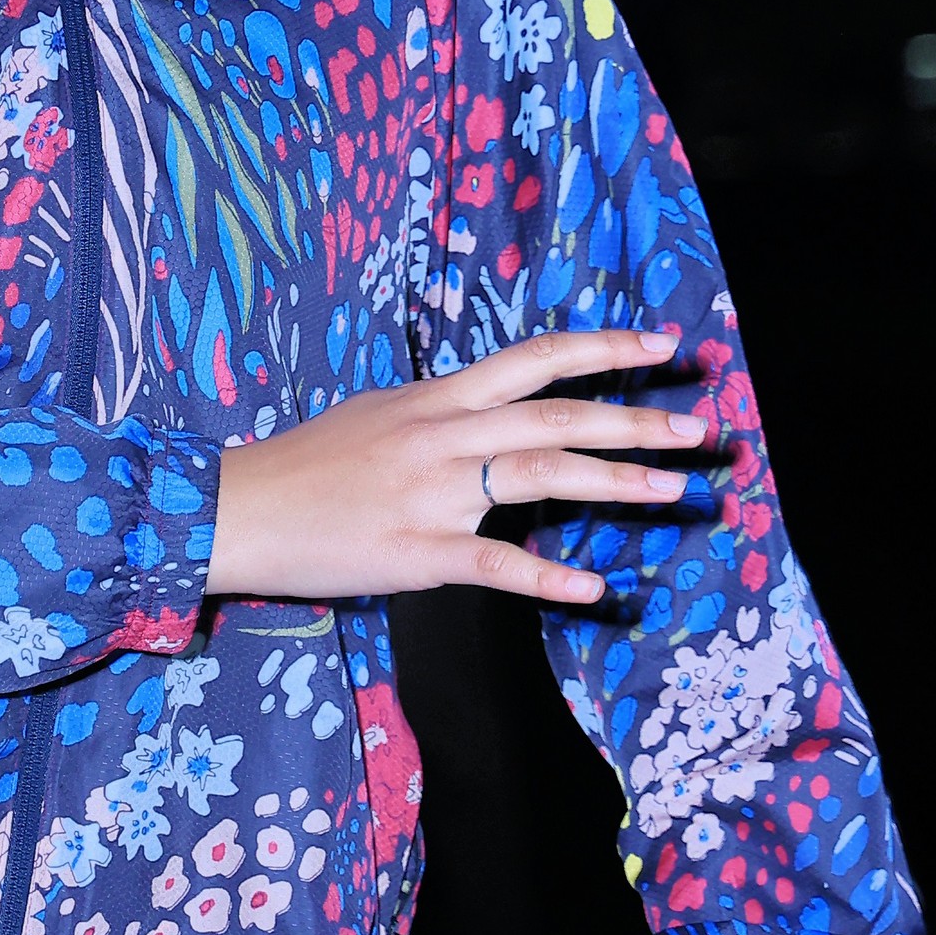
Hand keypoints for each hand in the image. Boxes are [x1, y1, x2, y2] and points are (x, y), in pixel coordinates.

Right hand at [207, 326, 703, 605]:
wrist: (235, 509)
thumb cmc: (304, 466)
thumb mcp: (376, 416)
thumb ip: (439, 415)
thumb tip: (492, 414)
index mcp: (435, 399)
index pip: (533, 360)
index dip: (602, 350)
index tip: (662, 346)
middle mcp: (441, 434)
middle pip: (555, 415)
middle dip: (635, 419)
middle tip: (700, 427)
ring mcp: (431, 492)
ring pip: (539, 475)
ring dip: (615, 483)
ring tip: (675, 490)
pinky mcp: (416, 552)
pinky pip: (494, 564)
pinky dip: (547, 577)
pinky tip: (594, 588)